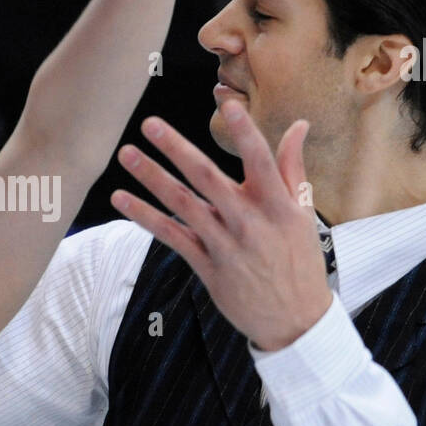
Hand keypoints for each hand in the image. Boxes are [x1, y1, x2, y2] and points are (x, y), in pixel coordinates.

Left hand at [111, 105, 332, 350]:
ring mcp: (225, 246)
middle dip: (176, 149)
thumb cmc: (300, 260)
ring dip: (151, 178)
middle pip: (207, 179)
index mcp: (278, 207)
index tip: (226, 103)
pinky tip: (121, 198)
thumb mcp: (304, 214)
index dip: (244, 132)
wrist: (295, 322)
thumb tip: (298, 124)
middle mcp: (249, 223)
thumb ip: (292, 167)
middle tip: (150, 124)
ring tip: (126, 154)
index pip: (260, 161)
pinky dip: (144, 217)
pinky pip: (171, 237)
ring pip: (182, 205)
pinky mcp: (206, 267)